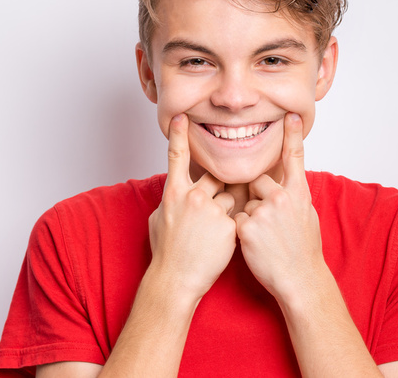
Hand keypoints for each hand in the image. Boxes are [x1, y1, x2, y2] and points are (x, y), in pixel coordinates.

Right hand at [148, 114, 236, 301]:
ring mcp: (211, 210)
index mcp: (173, 193)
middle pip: (215, 177)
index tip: (182, 116)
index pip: (176, 157)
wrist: (176, 280)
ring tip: (212, 233)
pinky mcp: (228, 225)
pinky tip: (219, 243)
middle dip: (218, 188)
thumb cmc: (166, 252)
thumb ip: (172, 200)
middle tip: (210, 210)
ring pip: (230, 197)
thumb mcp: (159, 220)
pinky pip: (238, 216)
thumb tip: (175, 192)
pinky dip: (234, 227)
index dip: (179, 135)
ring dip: (227, 210)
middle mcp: (192, 197)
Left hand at [234, 113, 326, 302]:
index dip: (292, 134)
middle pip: (257, 181)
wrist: (300, 280)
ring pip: (245, 203)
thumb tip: (286, 185)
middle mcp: (281, 198)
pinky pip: (236, 220)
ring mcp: (263, 211)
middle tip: (271, 223)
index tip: (290, 114)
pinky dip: (241, 232)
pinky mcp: (246, 227)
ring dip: (250, 218)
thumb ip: (293, 197)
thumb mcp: (306, 216)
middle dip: (258, 197)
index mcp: (298, 193)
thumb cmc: (304, 250)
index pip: (294, 157)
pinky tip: (256, 245)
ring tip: (266, 239)